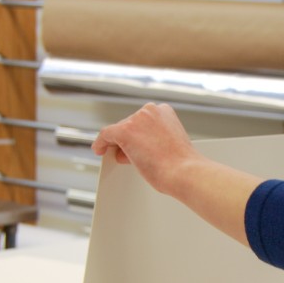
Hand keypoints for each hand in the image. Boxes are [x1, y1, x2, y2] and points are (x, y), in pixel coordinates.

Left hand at [92, 103, 206, 195]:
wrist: (184, 172)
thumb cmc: (182, 164)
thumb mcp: (171, 144)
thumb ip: (155, 139)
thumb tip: (136, 146)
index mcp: (165, 111)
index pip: (143, 120)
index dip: (139, 133)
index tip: (138, 142)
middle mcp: (150, 111)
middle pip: (130, 124)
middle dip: (129, 139)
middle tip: (132, 155)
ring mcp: (137, 120)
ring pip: (119, 131)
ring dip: (120, 144)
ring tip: (127, 158)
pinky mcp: (124, 131)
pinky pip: (105, 135)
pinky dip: (101, 143)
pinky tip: (99, 150)